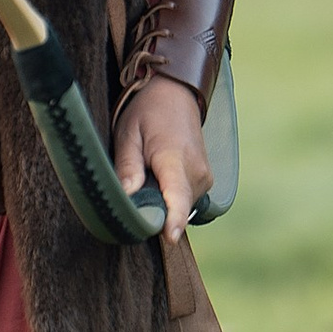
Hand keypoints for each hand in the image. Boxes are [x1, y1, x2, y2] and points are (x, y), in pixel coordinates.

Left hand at [114, 76, 211, 234]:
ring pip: (179, 205)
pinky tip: (158, 176)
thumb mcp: (128, 133)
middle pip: (173, 207)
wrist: (176, 94)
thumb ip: (128, 166)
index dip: (174, 219)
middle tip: (134, 185)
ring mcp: (204, 177)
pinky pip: (184, 199)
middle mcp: (196, 171)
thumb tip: (127, 198)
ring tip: (147, 172)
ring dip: (160, 200)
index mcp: (175, 157)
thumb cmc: (148, 111)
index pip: (178, 196)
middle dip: (152, 208)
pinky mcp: (205, 180)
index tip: (170, 237)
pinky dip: (169, 195)